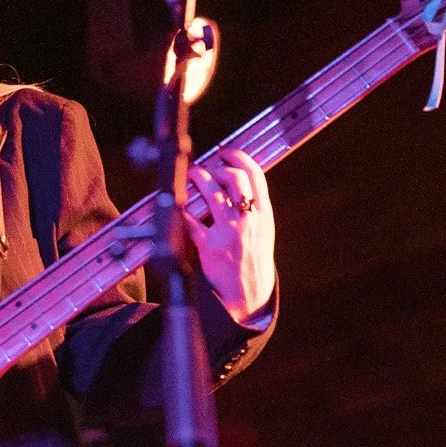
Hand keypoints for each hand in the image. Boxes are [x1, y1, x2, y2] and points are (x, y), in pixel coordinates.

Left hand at [184, 149, 274, 324]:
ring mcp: (229, 233)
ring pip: (212, 195)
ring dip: (198, 180)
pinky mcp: (210, 248)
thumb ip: (254, 205)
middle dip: (217, 168)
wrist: (249, 293)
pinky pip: (193, 222)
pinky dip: (185, 211)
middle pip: (234, 179)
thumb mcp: (263, 229)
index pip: (255, 175)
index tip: (226, 152)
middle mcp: (248, 221)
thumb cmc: (253, 257)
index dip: (239, 157)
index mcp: (263, 214)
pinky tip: (182, 206)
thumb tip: (238, 177)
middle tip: (206, 169)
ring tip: (192, 177)